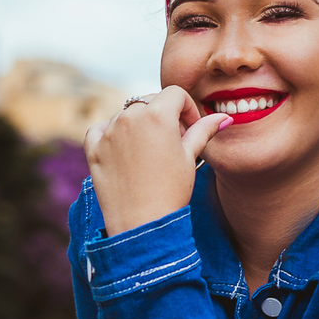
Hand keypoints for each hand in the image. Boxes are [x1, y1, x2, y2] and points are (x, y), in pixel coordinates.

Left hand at [84, 86, 232, 234]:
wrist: (143, 224)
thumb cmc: (172, 190)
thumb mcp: (191, 157)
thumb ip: (204, 130)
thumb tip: (224, 117)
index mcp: (157, 114)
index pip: (175, 93)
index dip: (187, 108)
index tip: (190, 127)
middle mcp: (129, 116)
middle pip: (150, 101)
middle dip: (164, 115)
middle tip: (173, 142)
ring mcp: (109, 131)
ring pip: (127, 114)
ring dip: (139, 125)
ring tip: (151, 152)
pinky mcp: (94, 147)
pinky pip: (101, 128)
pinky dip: (111, 133)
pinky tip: (124, 151)